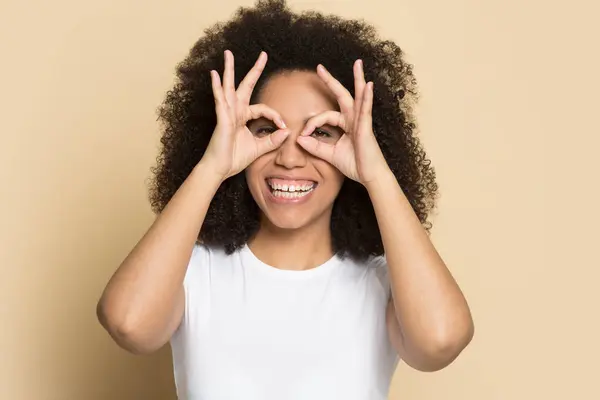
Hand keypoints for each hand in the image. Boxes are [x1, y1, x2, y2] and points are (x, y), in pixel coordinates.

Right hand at [202, 50, 288, 179]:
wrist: (220, 169)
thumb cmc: (234, 159)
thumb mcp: (259, 148)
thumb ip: (273, 140)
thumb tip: (287, 132)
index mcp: (243, 117)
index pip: (263, 108)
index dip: (275, 115)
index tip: (283, 126)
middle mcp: (235, 111)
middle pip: (246, 85)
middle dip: (254, 70)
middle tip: (263, 54)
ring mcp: (227, 113)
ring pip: (229, 86)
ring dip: (229, 69)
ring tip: (228, 53)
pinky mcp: (221, 118)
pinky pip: (220, 99)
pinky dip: (217, 87)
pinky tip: (214, 74)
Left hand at [296, 61, 389, 185]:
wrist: (370, 176)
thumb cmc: (355, 165)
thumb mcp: (330, 155)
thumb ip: (315, 147)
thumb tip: (299, 139)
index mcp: (346, 125)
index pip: (326, 116)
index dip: (313, 123)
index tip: (303, 135)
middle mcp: (354, 120)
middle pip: (342, 95)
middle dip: (331, 81)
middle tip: (320, 67)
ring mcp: (362, 122)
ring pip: (358, 96)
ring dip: (358, 79)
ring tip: (358, 63)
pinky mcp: (366, 128)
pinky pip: (365, 110)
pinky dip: (367, 97)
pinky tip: (368, 85)